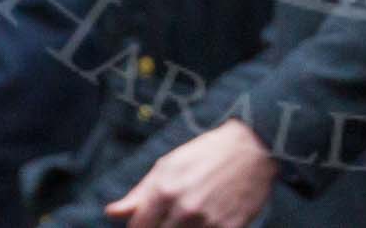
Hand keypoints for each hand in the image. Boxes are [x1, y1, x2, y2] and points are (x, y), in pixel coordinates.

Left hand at [105, 120, 275, 227]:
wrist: (254, 147)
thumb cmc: (207, 153)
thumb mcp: (169, 165)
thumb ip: (139, 194)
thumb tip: (112, 213)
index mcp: (164, 190)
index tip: (147, 224)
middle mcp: (184, 209)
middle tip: (171, 218)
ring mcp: (207, 222)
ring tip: (189, 218)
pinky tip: (206, 219)